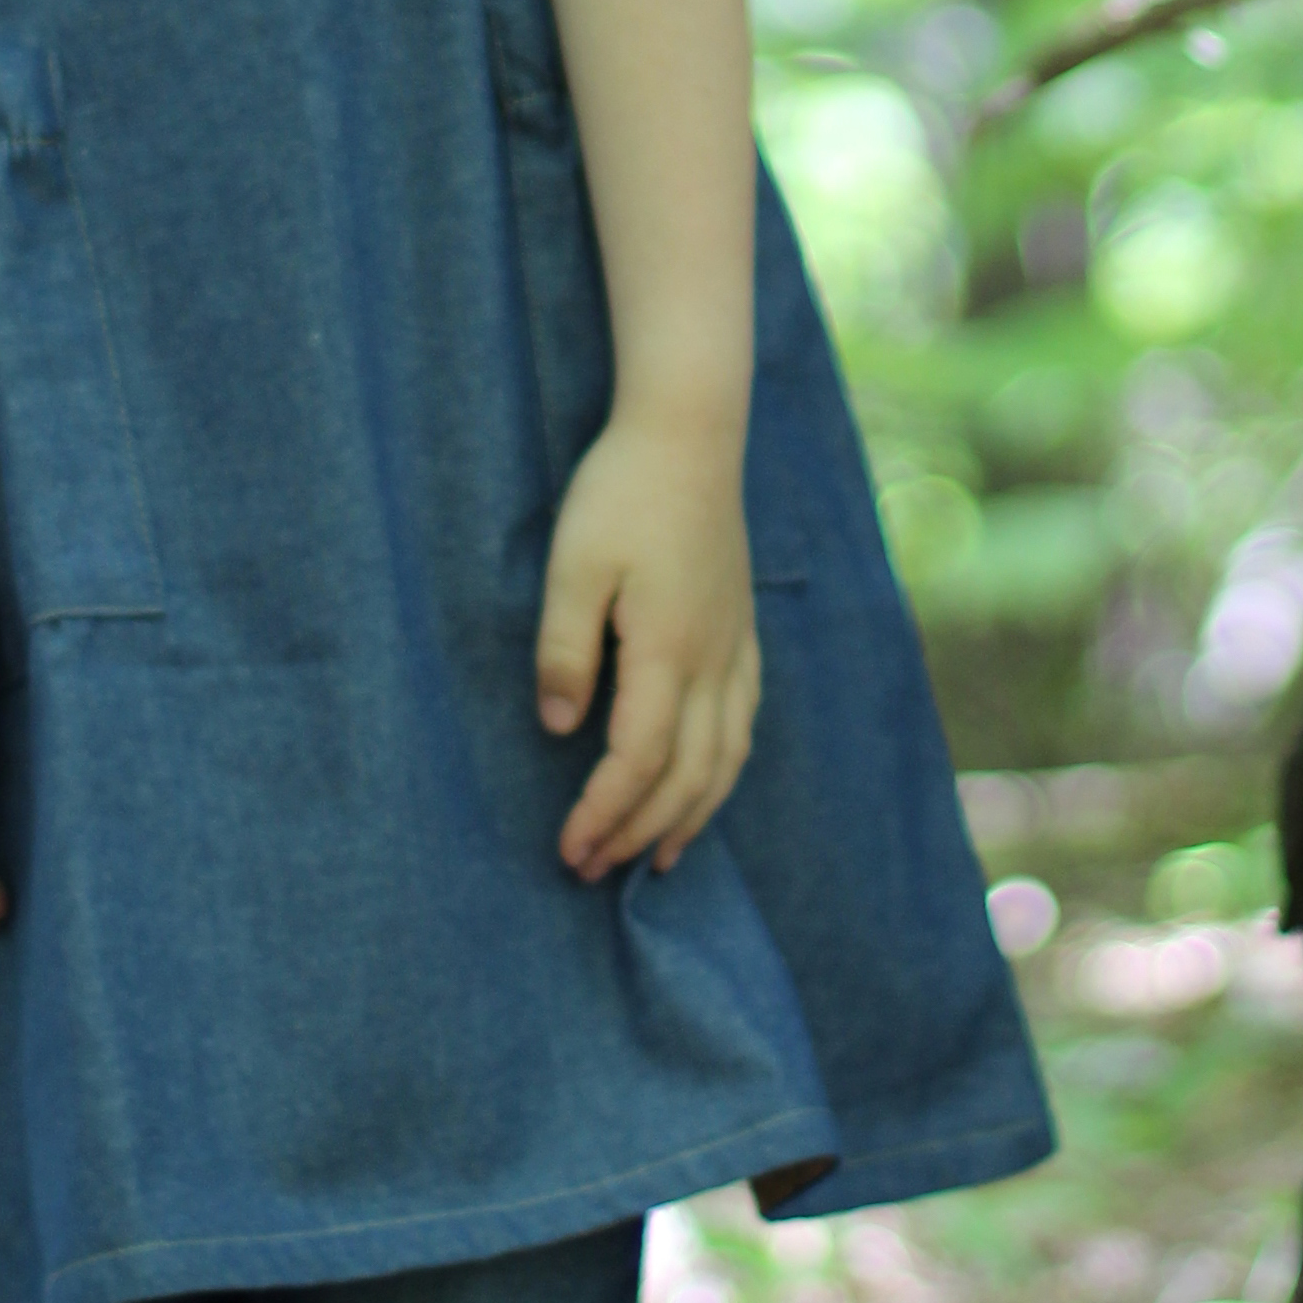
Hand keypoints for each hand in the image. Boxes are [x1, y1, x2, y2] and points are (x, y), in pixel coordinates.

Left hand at [536, 408, 762, 880]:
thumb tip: (557, 728)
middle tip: (592, 869)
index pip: (638, 760)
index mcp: (668, 650)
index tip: (568, 849)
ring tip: (657, 856)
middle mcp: (713, 661)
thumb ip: (565, 651)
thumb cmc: (622, 492)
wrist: (690, 432)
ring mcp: (735, 647)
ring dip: (691, 814)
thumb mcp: (572, 565)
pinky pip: (744, 722)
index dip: (603, 813)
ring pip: (727, 757)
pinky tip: (706, 782)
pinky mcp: (742, 630)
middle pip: (686, 775)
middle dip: (639, 830)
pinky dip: (724, 770)